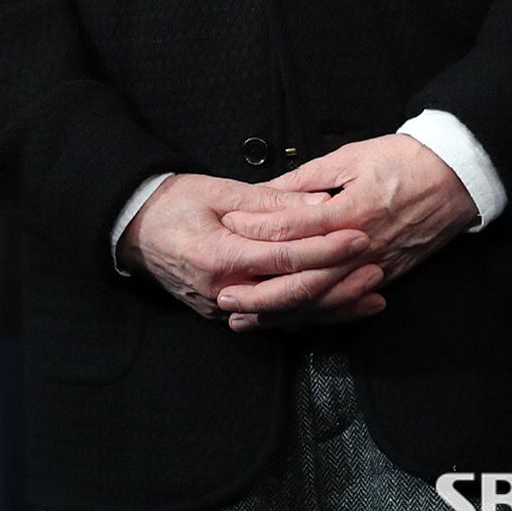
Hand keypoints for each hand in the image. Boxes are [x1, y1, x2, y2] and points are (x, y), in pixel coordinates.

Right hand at [117, 171, 383, 323]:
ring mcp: (222, 308)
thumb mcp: (220, 191)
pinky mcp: (226, 314)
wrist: (135, 228)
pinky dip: (312, 315)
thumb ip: (271, 202)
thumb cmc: (174, 202)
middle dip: (338, 281)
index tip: (357, 236)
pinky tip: (343, 308)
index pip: (284, 258)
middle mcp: (221, 291)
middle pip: (292, 294)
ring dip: (334, 305)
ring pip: (290, 315)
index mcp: (218, 256)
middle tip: (376, 264)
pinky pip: (277, 319)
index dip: (325, 248)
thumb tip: (320, 203)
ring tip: (373, 292)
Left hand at [218, 135, 476, 331]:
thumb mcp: (350, 158)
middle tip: (224, 295)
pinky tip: (290, 323)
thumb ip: (306, 179)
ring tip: (247, 319)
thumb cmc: (403, 160)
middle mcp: (360, 247)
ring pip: (321, 300)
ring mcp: (375, 267)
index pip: (291, 227)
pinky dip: (315, 316)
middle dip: (260, 291)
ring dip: (282, 313)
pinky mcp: (387, 277)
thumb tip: (266, 191)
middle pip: (302, 278)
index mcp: (349, 211)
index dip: (256, 228)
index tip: (228, 226)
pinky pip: (345, 304)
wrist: (455, 177)